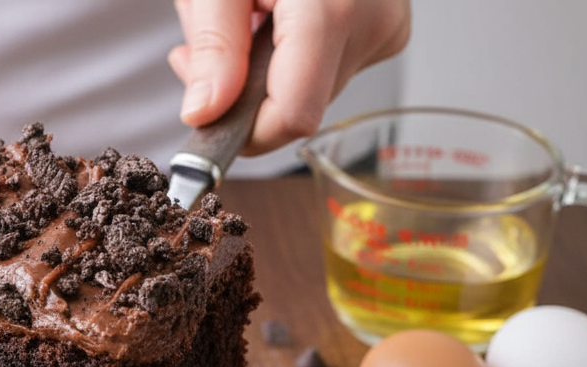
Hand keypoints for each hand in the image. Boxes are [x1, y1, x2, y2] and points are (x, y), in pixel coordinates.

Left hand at [168, 0, 410, 153]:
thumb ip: (212, 46)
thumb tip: (205, 113)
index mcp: (332, 10)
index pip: (292, 116)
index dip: (243, 134)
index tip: (203, 123)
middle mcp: (374, 24)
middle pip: (298, 106)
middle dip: (241, 96)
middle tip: (197, 52)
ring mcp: (388, 27)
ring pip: (310, 91)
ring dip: (261, 76)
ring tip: (239, 20)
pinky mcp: (388, 29)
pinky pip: (330, 68)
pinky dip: (290, 58)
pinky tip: (271, 19)